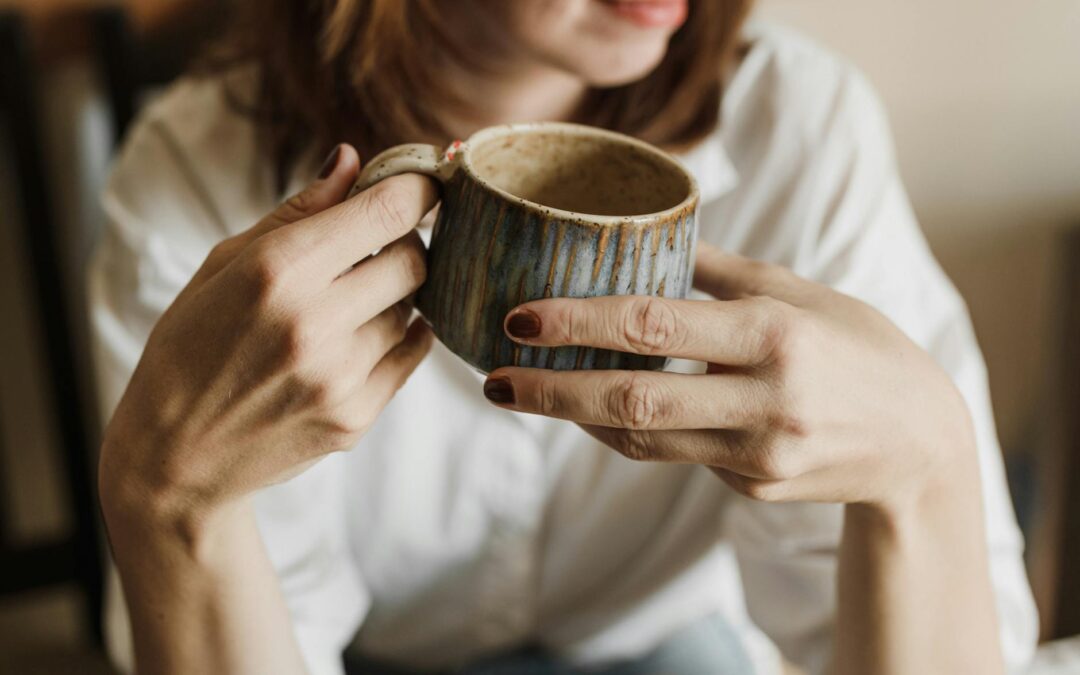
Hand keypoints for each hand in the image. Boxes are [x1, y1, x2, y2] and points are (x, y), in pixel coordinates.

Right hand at [99, 144, 436, 541]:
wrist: (176, 454)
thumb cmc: (190, 346)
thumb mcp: (223, 265)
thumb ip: (296, 211)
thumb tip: (351, 159)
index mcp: (277, 269)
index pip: (387, 211)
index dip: (418, 189)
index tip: (423, 185)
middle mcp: (314, 322)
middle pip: (414, 259)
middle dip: (406, 243)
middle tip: (378, 247)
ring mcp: (340, 375)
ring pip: (414, 309)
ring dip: (395, 296)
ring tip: (348, 303)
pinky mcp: (356, 416)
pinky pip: (412, 355)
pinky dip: (400, 336)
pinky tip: (362, 335)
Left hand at [482, 242, 975, 512]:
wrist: (921, 444)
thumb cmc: (859, 347)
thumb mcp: (801, 293)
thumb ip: (723, 271)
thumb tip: (649, 234)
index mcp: (775, 333)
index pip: (656, 326)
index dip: (580, 322)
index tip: (521, 318)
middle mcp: (765, 399)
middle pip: (635, 399)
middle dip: (553, 391)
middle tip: (493, 379)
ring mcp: (758, 454)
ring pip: (643, 439)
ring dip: (576, 417)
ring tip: (523, 393)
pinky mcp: (752, 488)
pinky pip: (675, 457)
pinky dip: (630, 433)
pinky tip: (596, 412)